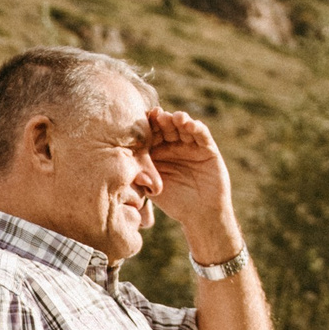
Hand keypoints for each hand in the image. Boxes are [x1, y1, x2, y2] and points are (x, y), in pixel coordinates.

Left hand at [146, 107, 238, 257]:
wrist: (200, 214)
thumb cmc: (174, 202)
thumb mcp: (152, 188)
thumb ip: (140, 175)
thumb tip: (120, 165)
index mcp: (158, 152)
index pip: (151, 134)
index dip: (147, 126)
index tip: (140, 120)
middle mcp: (174, 145)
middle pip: (167, 126)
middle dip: (162, 120)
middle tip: (157, 115)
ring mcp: (191, 145)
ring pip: (184, 127)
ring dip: (179, 119)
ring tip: (174, 118)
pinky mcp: (208, 149)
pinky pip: (202, 135)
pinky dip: (197, 128)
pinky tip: (190, 124)